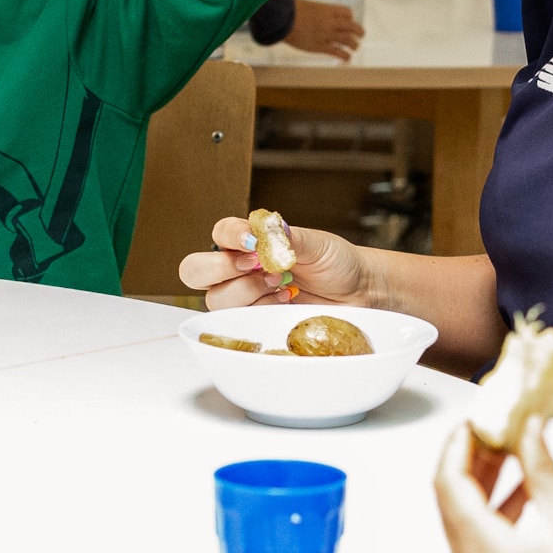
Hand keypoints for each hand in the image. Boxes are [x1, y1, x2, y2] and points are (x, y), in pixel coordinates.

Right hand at [180, 215, 370, 308]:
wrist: (358, 292)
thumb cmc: (336, 262)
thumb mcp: (317, 243)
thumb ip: (289, 237)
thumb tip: (268, 230)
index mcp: (250, 242)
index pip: (219, 234)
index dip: (229, 236)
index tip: (253, 241)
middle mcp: (239, 270)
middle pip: (195, 270)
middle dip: (219, 268)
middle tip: (255, 265)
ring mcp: (244, 298)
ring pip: (214, 299)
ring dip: (246, 291)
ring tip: (280, 283)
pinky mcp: (254, 322)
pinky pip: (237, 322)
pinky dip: (259, 311)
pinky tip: (284, 301)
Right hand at [286, 0, 363, 59]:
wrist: (281, 19)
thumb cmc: (288, 10)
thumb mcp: (303, 4)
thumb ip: (310, 8)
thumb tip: (304, 5)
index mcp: (327, 10)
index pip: (347, 12)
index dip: (350, 18)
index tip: (348, 22)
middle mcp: (329, 22)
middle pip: (352, 26)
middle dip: (359, 31)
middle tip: (361, 36)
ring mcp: (325, 35)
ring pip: (348, 40)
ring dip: (354, 45)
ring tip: (354, 48)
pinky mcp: (319, 47)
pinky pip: (337, 52)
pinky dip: (345, 56)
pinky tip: (347, 59)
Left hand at [434, 420, 552, 552]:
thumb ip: (541, 468)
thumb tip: (529, 427)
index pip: (450, 483)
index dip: (458, 445)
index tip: (475, 419)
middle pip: (451, 499)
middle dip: (471, 458)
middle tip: (494, 427)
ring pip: (461, 517)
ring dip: (482, 482)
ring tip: (509, 449)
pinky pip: (474, 538)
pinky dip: (491, 509)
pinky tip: (520, 488)